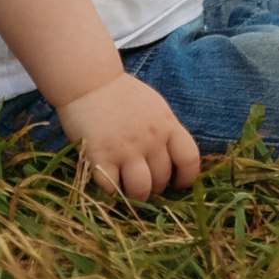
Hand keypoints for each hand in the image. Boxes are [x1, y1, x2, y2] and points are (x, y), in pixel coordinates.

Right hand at [57, 72, 200, 199]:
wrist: (89, 82)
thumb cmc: (122, 94)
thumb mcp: (154, 106)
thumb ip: (165, 131)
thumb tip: (173, 161)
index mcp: (167, 124)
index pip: (189, 159)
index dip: (187, 177)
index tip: (178, 184)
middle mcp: (150, 139)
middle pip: (162, 179)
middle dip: (155, 187)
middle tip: (145, 185)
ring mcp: (125, 150)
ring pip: (141, 190)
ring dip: (136, 196)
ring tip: (129, 190)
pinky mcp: (101, 159)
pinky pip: (113, 189)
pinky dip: (112, 191)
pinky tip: (109, 180)